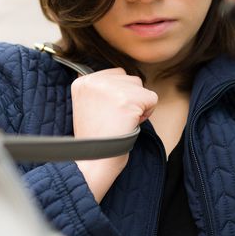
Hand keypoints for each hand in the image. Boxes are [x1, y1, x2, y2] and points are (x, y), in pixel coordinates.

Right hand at [71, 68, 158, 202]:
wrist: (94, 161)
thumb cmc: (95, 140)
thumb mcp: (87, 106)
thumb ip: (101, 90)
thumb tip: (125, 82)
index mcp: (82, 82)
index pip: (115, 74)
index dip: (119, 95)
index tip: (108, 114)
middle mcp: (95, 81)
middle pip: (129, 79)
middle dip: (130, 98)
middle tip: (116, 120)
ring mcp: (111, 89)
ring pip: (141, 87)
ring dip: (138, 105)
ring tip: (122, 122)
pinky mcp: (128, 99)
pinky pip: (152, 99)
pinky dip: (147, 113)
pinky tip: (131, 124)